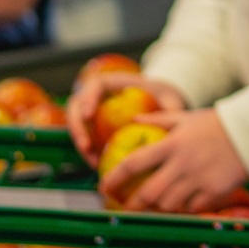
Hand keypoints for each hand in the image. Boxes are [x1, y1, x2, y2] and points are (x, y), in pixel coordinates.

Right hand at [67, 72, 185, 164]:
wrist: (160, 103)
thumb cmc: (163, 97)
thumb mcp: (169, 99)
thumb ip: (171, 108)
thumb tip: (172, 125)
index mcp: (115, 82)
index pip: (95, 84)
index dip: (87, 98)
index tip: (88, 115)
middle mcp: (99, 94)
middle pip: (77, 106)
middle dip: (77, 127)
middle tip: (86, 146)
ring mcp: (94, 111)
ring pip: (77, 125)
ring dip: (80, 144)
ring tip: (93, 162)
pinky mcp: (93, 127)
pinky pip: (85, 137)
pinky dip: (88, 151)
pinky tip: (98, 166)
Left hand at [99, 107, 248, 213]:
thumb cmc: (217, 123)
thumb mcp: (185, 116)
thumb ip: (158, 118)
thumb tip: (133, 120)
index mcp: (172, 144)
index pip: (134, 163)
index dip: (115, 178)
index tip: (104, 187)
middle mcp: (181, 164)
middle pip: (148, 194)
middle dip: (133, 205)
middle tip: (127, 207)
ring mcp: (197, 181)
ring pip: (168, 205)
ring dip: (158, 208)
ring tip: (154, 206)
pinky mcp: (213, 193)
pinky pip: (190, 209)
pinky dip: (182, 210)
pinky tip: (180, 206)